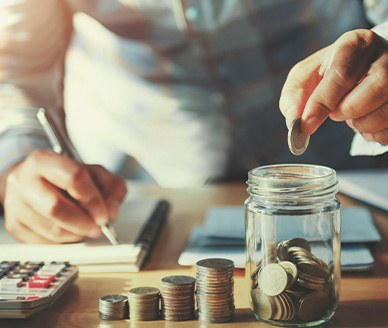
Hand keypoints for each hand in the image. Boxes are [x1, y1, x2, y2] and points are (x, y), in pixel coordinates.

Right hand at [0, 149, 126, 243]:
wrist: (35, 181)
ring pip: (51, 229)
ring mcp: (15, 203)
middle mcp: (24, 180)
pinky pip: (43, 242)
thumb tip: (111, 212)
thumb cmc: (66, 177)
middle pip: (56, 207)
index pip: (73, 177)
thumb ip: (111, 188)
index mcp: (44, 160)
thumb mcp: (95, 174)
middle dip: (83, 222)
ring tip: (86, 228)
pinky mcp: (14, 224)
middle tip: (97, 227)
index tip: (104, 215)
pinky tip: (71, 231)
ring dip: (76, 234)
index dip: (93, 200)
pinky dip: (64, 241)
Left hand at [280, 29, 387, 143]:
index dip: (321, 104)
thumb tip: (294, 122)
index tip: (306, 125)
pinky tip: (366, 119)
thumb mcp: (305, 76)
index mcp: (356, 43)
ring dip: (360, 125)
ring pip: (384, 114)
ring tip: (351, 113)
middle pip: (369, 94)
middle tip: (335, 111)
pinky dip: (373, 133)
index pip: (341, 75)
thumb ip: (294, 97)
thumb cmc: (328, 73)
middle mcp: (386, 56)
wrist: (361, 68)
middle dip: (344, 111)